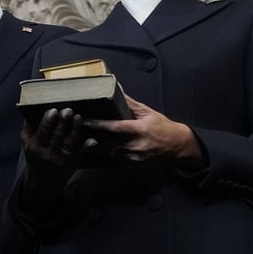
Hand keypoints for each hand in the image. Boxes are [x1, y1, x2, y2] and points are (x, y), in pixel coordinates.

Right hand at [21, 108, 96, 185]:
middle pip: (57, 136)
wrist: (43, 183)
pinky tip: (92, 140)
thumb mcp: (26, 143)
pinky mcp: (73, 162)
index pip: (42, 132)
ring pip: (69, 142)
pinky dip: (86, 147)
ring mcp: (62, 158)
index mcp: (35, 146)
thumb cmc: (35, 157)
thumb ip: (28, 127)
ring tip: (78, 117)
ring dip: (75, 129)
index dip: (48, 121)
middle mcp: (48, 153)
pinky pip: (80, 153)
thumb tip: (31, 109)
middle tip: (68, 110)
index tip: (54, 110)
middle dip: (63, 123)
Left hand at [84, 94, 202, 166]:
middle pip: (107, 143)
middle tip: (75, 131)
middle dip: (90, 137)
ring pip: (108, 153)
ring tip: (79, 139)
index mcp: (139, 130)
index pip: (114, 127)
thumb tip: (117, 88)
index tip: (84, 120)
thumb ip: (130, 103)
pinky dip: (104, 153)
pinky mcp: (133, 165)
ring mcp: (133, 158)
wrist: (178, 146)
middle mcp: (135, 146)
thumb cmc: (162, 126)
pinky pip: (114, 159)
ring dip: (95, 146)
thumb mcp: (148, 112)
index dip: (98, 124)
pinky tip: (93, 148)